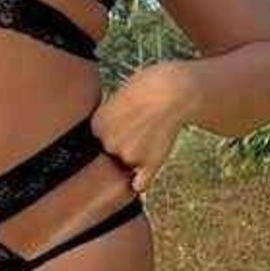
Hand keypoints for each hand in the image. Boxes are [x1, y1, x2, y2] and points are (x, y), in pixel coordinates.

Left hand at [89, 62, 197, 196]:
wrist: (174, 90)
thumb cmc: (148, 87)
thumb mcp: (117, 97)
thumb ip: (107, 120)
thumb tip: (101, 137)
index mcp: (96, 126)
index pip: (99, 139)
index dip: (113, 130)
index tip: (125, 119)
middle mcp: (108, 144)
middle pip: (112, 153)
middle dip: (124, 142)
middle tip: (141, 123)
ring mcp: (129, 156)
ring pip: (128, 164)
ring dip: (137, 154)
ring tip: (152, 130)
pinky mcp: (149, 163)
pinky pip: (140, 183)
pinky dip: (141, 183)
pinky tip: (140, 181)